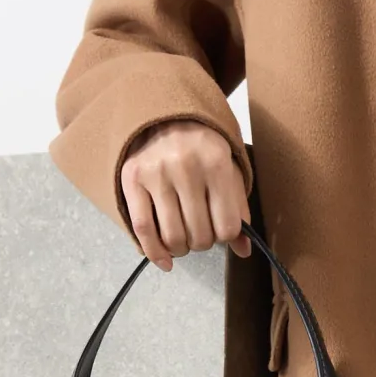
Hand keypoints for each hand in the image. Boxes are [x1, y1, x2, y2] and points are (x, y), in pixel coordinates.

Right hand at [119, 120, 251, 271]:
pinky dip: (154, 252)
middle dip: (203, 243)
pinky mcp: (132, 179)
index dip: (226, 238)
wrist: (167, 116)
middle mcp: (186, 168)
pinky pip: (142, 228)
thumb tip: (243, 250)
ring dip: (181, 249)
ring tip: (184, 243)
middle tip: (201, 235)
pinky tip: (165, 260)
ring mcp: (156, 174)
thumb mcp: (230, 170)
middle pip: (199, 234)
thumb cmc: (204, 148)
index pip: (227, 226)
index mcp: (217, 164)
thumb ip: (238, 208)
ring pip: (172, 235)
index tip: (222, 233)